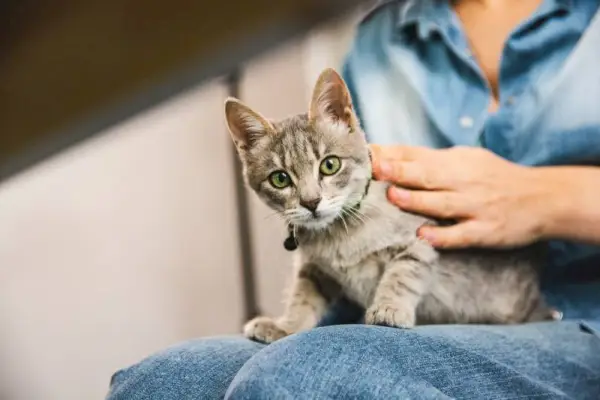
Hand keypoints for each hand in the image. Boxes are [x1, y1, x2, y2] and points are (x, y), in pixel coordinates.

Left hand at [370, 145, 561, 248]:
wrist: (543, 198)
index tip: (367, 152)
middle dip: (400, 170)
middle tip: (375, 167)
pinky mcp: (485, 230)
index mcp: (455, 161)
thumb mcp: (467, 160)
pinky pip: (461, 235)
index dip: (392, 154)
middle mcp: (464, 181)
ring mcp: (475, 206)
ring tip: (394, 196)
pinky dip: (443, 235)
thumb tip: (390, 157)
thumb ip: (432, 160)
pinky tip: (424, 236)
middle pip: (427, 175)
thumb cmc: (494, 178)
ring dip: (417, 200)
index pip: (417, 154)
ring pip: (441, 203)